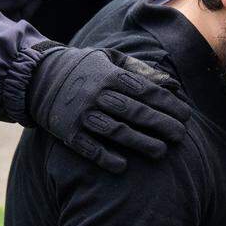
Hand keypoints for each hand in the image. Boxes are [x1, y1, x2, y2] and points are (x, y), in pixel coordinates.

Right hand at [26, 45, 190, 172]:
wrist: (39, 78)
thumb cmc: (85, 69)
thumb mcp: (110, 59)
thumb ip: (139, 70)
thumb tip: (170, 83)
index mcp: (111, 76)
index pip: (146, 91)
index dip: (169, 104)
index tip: (186, 115)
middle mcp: (97, 95)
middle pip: (135, 112)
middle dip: (161, 124)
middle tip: (181, 135)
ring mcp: (82, 115)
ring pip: (116, 131)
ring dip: (140, 142)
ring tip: (161, 151)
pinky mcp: (69, 132)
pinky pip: (89, 148)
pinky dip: (105, 157)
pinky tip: (123, 166)